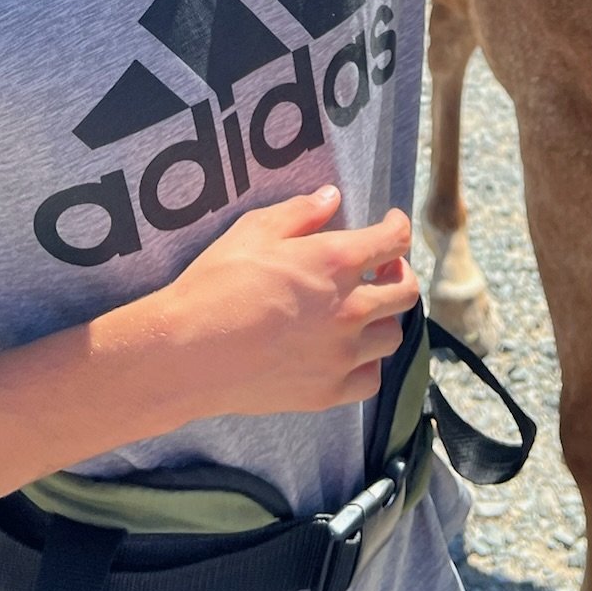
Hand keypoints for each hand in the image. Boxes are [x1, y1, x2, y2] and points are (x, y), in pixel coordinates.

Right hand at [153, 187, 419, 418]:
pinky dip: (367, 364)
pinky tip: (347, 352)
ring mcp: (341, 355)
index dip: (398, 227)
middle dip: (398, 273)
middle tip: (381, 269)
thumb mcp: (254, 230)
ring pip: (392, 336)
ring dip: (382, 319)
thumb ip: (300, 212)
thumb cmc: (216, 284)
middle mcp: (350, 309)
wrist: (186, 353)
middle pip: (405, 291)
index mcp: (336, 261)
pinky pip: (371, 378)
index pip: (394, 241)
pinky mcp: (327, 392)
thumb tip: (332, 198)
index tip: (391, 225)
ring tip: (361, 312)